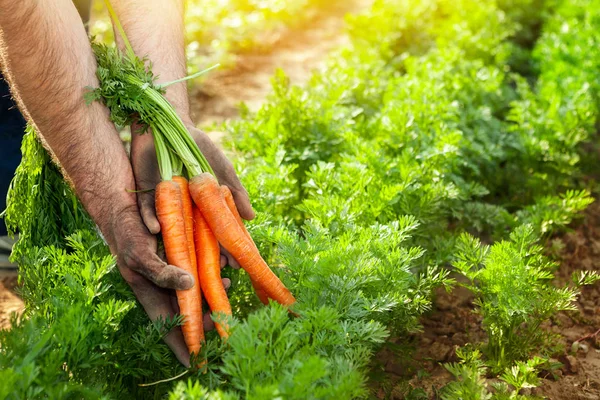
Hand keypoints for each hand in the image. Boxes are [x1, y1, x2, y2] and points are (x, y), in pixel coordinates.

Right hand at [107, 206, 232, 366]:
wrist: (126, 205)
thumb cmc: (127, 233)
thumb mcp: (140, 254)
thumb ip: (161, 273)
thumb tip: (188, 284)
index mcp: (150, 292)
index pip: (167, 326)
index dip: (181, 345)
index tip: (197, 364)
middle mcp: (163, 285)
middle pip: (187, 311)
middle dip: (205, 319)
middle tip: (223, 323)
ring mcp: (174, 270)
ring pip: (198, 290)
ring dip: (213, 292)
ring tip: (226, 284)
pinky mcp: (184, 253)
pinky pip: (202, 268)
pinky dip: (213, 269)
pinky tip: (224, 266)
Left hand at [130, 123, 254, 265]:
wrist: (170, 125)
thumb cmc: (199, 146)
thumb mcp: (221, 167)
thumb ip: (236, 191)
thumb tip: (252, 218)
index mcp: (205, 206)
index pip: (218, 232)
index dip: (228, 248)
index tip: (236, 264)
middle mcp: (186, 210)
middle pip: (196, 238)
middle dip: (205, 256)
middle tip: (212, 270)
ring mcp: (166, 205)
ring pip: (172, 230)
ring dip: (177, 245)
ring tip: (182, 261)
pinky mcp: (146, 195)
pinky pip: (146, 211)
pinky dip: (150, 218)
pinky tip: (155, 228)